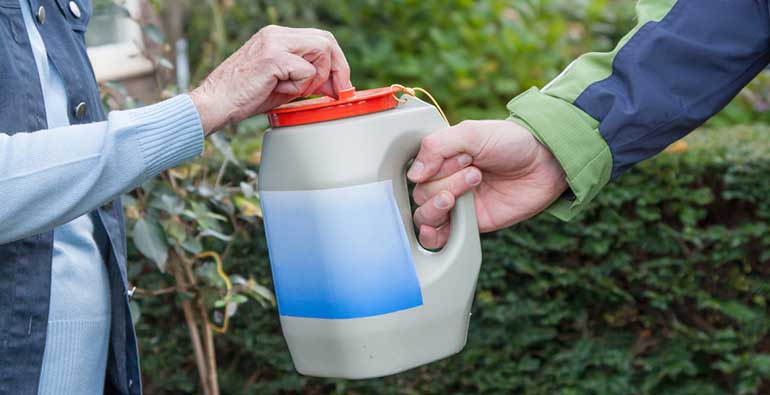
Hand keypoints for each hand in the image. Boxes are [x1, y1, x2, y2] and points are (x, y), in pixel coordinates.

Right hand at [190, 25, 351, 134]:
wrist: (215, 104)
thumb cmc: (244, 97)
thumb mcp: (283, 84)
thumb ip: (308, 79)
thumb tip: (335, 84)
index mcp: (277, 36)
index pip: (321, 38)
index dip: (337, 62)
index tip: (340, 84)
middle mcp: (276, 33)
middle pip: (326, 40)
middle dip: (338, 68)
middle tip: (336, 91)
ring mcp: (274, 42)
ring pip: (321, 51)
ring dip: (317, 78)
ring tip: (295, 91)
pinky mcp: (273, 57)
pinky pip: (306, 72)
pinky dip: (299, 88)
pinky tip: (279, 91)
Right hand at [406, 120, 567, 248]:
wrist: (545, 164)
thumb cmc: (512, 143)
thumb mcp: (472, 133)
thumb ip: (438, 146)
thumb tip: (414, 174)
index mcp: (441, 158)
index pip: (418, 170)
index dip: (436, 166)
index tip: (463, 156)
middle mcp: (445, 181)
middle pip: (422, 193)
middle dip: (448, 181)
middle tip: (476, 171)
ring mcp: (455, 204)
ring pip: (425, 214)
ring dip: (441, 204)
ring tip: (470, 188)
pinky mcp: (468, 224)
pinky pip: (439, 237)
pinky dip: (430, 235)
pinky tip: (433, 229)